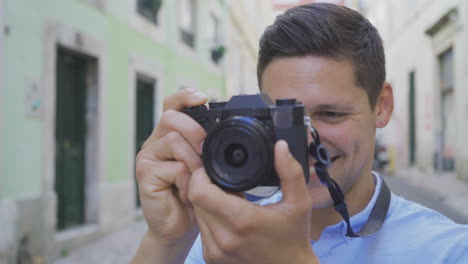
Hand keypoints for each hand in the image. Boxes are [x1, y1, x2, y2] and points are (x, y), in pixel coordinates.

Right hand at [134, 88, 206, 258]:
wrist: (180, 226)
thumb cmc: (195, 195)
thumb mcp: (206, 167)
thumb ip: (208, 149)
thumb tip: (226, 133)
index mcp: (170, 134)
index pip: (172, 105)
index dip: (185, 97)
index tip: (203, 99)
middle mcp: (156, 141)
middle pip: (172, 118)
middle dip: (196, 131)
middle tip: (208, 152)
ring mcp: (147, 156)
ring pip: (174, 141)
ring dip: (194, 161)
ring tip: (198, 179)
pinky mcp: (144, 174)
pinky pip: (173, 167)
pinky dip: (186, 180)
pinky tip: (186, 192)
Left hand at [189, 140, 318, 263]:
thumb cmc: (294, 238)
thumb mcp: (299, 203)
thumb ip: (290, 172)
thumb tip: (280, 146)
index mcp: (241, 220)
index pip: (200, 191)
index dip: (201, 174)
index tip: (213, 167)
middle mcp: (223, 238)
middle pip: (195, 200)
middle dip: (203, 185)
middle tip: (221, 178)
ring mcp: (215, 251)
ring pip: (196, 214)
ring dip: (205, 202)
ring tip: (225, 195)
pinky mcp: (212, 258)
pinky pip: (201, 229)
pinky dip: (208, 217)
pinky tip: (226, 213)